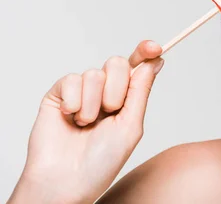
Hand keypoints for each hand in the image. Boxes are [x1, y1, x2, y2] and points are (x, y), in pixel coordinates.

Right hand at [9, 40, 164, 203]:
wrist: (66, 180)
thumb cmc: (101, 161)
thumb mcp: (130, 126)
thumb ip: (140, 91)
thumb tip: (155, 61)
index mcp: (126, 98)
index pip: (137, 67)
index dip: (145, 52)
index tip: (154, 47)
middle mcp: (105, 91)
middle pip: (117, 63)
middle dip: (117, 88)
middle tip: (110, 112)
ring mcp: (81, 92)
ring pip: (94, 73)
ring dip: (93, 103)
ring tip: (86, 125)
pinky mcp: (58, 94)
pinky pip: (71, 79)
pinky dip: (74, 102)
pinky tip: (70, 119)